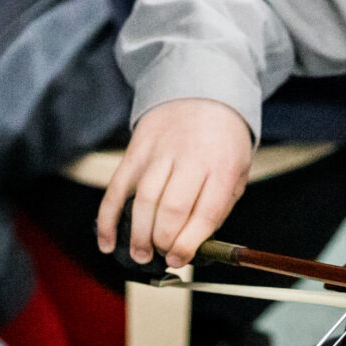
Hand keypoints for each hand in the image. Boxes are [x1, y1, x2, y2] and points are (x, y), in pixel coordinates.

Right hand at [95, 98, 253, 268]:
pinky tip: (107, 241)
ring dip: (138, 234)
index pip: (204, 213)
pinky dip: (108, 217)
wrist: (202, 86)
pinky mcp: (136, 149)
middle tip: (160, 256)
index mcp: (221, 165)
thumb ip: (220, 204)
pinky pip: (117, 187)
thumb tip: (195, 244)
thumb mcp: (238, 168)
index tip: (179, 259)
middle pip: (171, 209)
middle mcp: (189, 157)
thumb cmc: (222, 137)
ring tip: (139, 254)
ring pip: (143, 200)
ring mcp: (159, 152)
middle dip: (162, 241)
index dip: (188, 244)